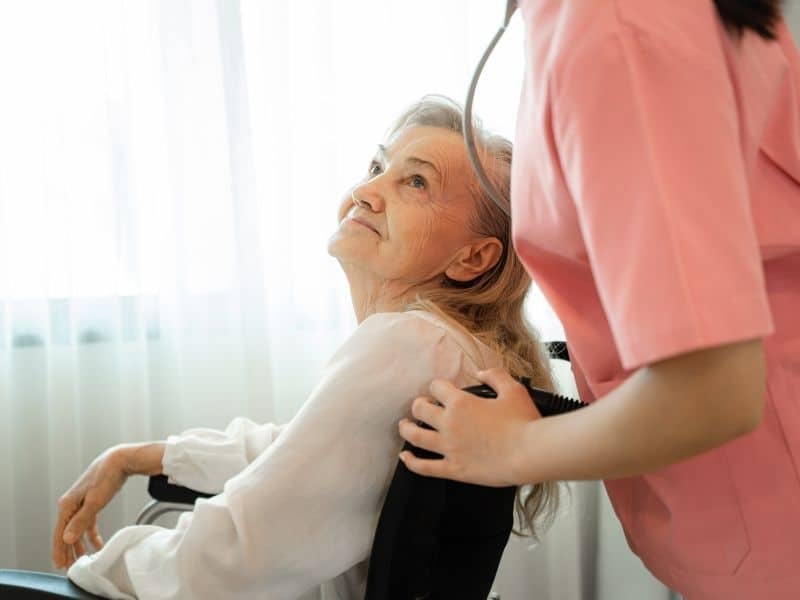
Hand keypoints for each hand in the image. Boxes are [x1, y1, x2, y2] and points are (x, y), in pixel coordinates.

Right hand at [52, 446, 129, 569]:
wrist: (120, 460)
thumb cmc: (106, 477)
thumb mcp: (94, 502)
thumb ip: (81, 522)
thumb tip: (67, 538)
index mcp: (67, 504)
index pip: (60, 532)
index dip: (60, 550)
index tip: (61, 564)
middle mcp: (71, 504)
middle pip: (67, 531)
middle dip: (68, 550)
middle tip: (69, 566)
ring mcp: (81, 502)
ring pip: (77, 528)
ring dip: (80, 543)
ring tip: (82, 558)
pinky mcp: (91, 501)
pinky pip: (88, 521)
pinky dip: (91, 533)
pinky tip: (97, 543)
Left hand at [398, 367, 541, 486]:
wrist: (530, 453)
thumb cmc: (524, 422)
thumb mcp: (512, 389)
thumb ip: (494, 376)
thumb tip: (481, 373)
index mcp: (461, 403)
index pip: (437, 387)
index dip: (438, 386)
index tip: (441, 390)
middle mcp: (449, 423)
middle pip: (419, 409)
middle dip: (418, 405)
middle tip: (421, 406)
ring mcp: (449, 447)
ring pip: (415, 436)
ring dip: (406, 429)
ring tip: (405, 426)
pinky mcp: (453, 469)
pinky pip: (424, 467)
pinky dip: (411, 462)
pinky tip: (405, 457)